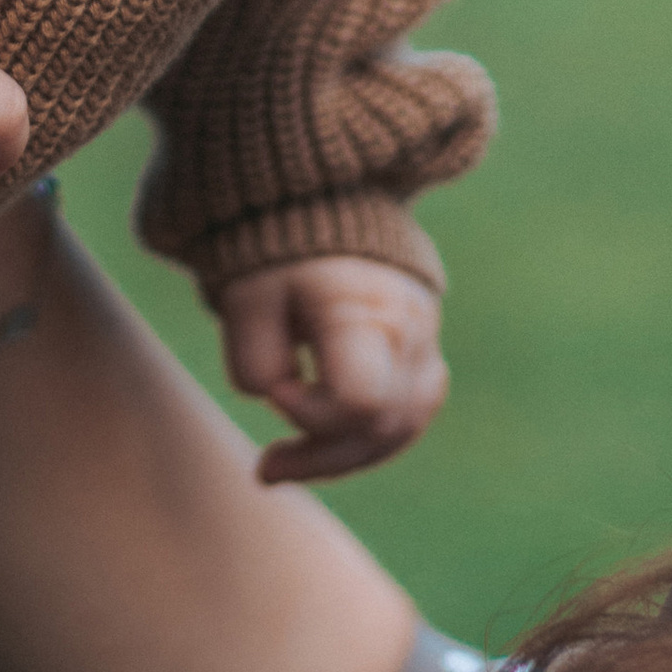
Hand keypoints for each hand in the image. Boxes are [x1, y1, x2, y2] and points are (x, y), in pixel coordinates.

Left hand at [218, 254, 448, 484]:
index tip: (275, 390)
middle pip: (385, 424)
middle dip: (322, 456)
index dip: (312, 414)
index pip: (361, 399)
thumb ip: (253, 359)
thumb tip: (278, 400)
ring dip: (345, 456)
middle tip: (265, 468)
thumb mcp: (245, 297)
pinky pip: (409, 414)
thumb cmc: (278, 252)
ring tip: (289, 465)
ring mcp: (426, 339)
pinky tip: (325, 444)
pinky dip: (367, 438)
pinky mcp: (425, 350)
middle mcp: (410, 326)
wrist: (325, 203)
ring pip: (403, 427)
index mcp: (365, 307)